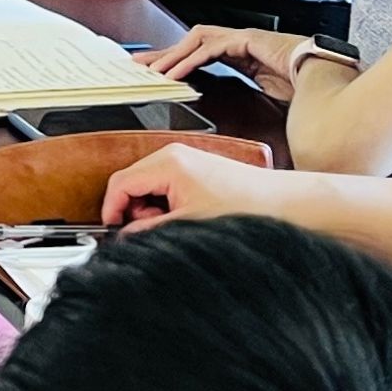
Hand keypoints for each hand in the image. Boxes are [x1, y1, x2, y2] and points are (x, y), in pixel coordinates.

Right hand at [99, 141, 274, 229]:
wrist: (280, 203)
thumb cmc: (244, 207)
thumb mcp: (187, 224)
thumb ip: (149, 229)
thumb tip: (126, 235)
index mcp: (168, 163)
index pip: (120, 182)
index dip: (111, 208)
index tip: (111, 228)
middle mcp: (173, 155)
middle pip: (131, 181)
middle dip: (133, 209)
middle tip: (148, 230)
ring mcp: (185, 159)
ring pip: (147, 184)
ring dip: (150, 208)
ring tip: (173, 223)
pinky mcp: (195, 168)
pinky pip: (165, 184)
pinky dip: (165, 202)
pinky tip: (183, 216)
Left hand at [140, 22, 312, 102]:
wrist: (329, 75)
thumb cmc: (304, 85)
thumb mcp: (266, 94)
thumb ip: (247, 96)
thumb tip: (234, 113)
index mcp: (242, 53)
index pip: (200, 52)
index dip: (177, 59)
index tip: (155, 70)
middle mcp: (240, 41)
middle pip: (192, 41)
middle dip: (164, 52)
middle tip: (139, 65)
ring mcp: (244, 37)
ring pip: (196, 40)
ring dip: (172, 55)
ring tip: (154, 72)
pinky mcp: (248, 39)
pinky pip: (211, 47)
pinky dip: (190, 60)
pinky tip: (176, 73)